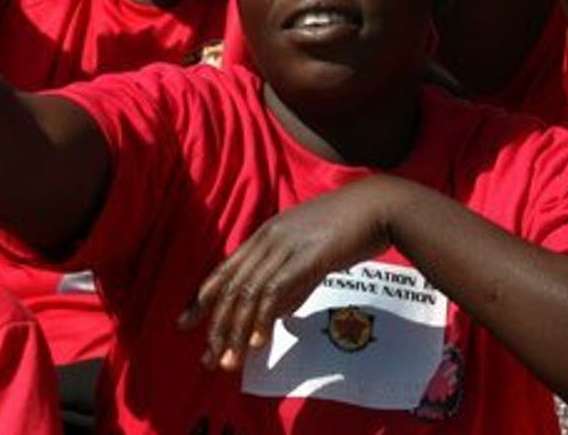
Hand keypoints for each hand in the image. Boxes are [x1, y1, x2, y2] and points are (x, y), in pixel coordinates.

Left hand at [177, 175, 407, 369]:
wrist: (380, 207)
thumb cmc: (352, 229)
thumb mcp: (313, 255)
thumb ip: (294, 284)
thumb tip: (279, 315)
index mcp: (267, 234)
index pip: (225, 270)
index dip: (203, 299)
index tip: (186, 324)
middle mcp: (270, 239)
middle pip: (232, 287)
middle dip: (217, 326)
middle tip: (208, 358)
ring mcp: (287, 246)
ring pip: (249, 293)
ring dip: (237, 331)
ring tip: (230, 361)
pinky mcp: (306, 256)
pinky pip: (275, 291)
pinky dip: (263, 318)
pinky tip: (259, 342)